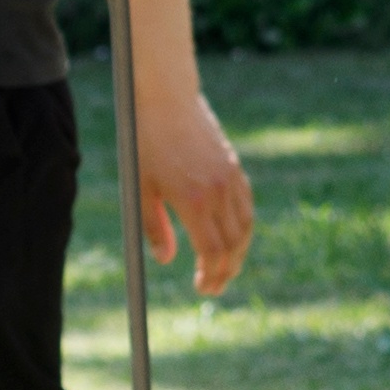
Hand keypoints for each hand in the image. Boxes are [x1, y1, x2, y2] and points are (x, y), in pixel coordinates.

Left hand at [140, 92, 257, 294]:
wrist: (168, 100)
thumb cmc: (147, 142)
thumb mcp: (142, 188)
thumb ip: (154, 227)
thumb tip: (165, 259)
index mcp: (194, 200)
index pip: (212, 251)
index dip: (211, 275)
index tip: (204, 289)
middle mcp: (219, 193)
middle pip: (234, 245)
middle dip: (227, 270)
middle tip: (215, 286)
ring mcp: (231, 180)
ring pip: (246, 227)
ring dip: (239, 253)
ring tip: (227, 267)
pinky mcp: (234, 169)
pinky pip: (247, 207)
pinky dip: (243, 228)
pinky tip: (233, 236)